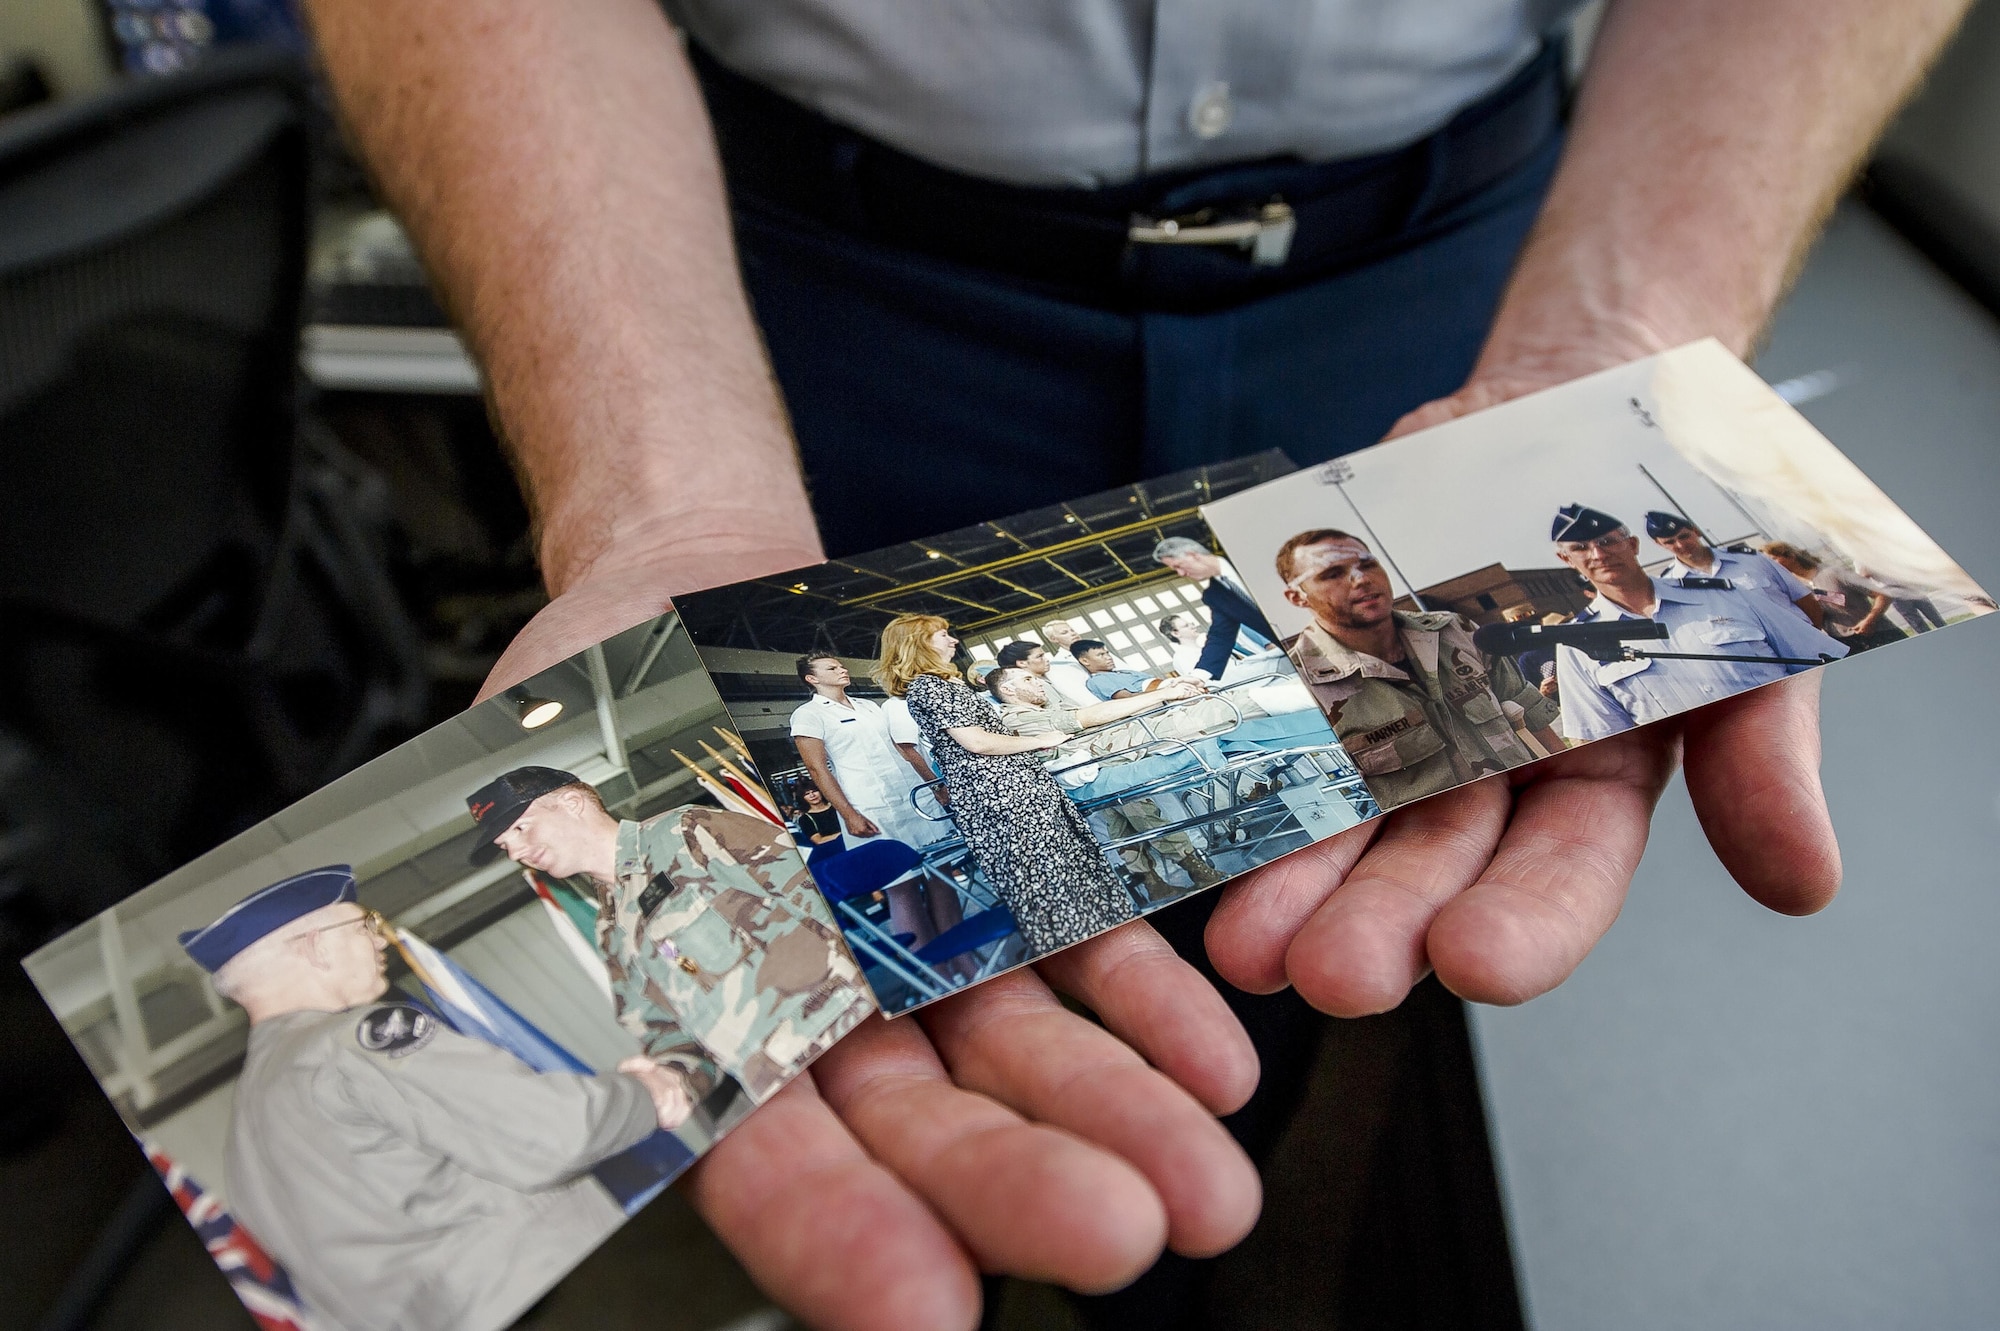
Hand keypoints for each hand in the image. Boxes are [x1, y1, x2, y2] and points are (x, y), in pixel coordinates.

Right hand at [483, 584, 1259, 1330]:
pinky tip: (1216, 1060)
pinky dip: (1152, 1002)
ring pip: (1023, 1050)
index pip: (764, 1164)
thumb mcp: (548, 808)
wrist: (689, 593)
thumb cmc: (599, 711)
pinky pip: (1087, 941)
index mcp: (694, 1026)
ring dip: (1120, 1115)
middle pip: (923, 1127)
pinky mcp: (1003, 867)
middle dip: (1017, 1186)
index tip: (920, 1309)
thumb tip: (535, 1002)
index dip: (838, 1237)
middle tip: (1115, 1237)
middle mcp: (822, 1011)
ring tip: (1206, 1185)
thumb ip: (556, 922)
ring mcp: (921, 942)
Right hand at [842, 810, 882, 837]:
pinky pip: (857, 835)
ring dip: (865, 834)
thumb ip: (873, 827)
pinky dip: (859, 833)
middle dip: (870, 834)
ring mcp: (854, 834)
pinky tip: (860, 829)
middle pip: (867, 836)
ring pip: (862, 836)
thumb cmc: (857, 816)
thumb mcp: (867, 821)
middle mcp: (858, 833)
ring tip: (865, 829)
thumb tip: (876, 830)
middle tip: (871, 830)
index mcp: (863, 830)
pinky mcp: (851, 833)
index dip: (874, 833)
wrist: (849, 815)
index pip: (871, 834)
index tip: (876, 832)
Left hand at [1206, 346, 1840, 1017]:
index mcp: (1593, 786)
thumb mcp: (1746, 631)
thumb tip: (1804, 882)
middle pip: (1432, 866)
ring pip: (1344, 813)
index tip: (1476, 965)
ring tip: (1245, 945)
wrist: (1578, 411)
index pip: (1559, 877)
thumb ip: (1760, 755)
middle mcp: (1485, 772)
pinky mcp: (1329, 655)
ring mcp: (1398, 714)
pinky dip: (1247, 760)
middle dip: (1381, 923)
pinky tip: (1205, 813)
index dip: (1523, 924)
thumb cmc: (1674, 534)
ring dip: (1296, 879)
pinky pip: (1283, 711)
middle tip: (1333, 976)